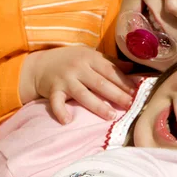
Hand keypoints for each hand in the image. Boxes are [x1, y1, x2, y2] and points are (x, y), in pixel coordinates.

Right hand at [20, 47, 136, 123]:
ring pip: (83, 94)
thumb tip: (132, 68)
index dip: (124, 82)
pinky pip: (56, 102)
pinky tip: (67, 121)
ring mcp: (65, 79)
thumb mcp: (90, 56)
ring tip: (111, 116)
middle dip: (117, 95)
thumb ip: (110, 62)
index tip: (136, 92)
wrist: (40, 64)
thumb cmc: (71, 60)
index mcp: (90, 58)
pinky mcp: (52, 90)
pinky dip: (60, 111)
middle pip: (100, 83)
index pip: (110, 71)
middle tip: (130, 105)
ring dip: (97, 106)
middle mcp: (78, 68)